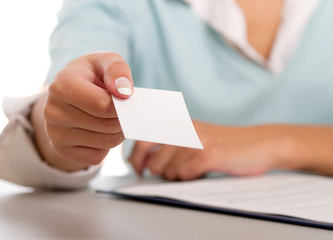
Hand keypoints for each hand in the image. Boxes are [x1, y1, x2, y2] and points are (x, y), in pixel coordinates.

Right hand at [32, 52, 132, 170]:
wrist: (69, 93)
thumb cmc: (92, 76)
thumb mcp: (106, 62)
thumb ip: (117, 70)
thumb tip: (124, 92)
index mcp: (62, 84)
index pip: (103, 105)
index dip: (121, 104)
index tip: (122, 98)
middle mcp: (52, 110)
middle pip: (107, 125)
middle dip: (121, 119)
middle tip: (120, 110)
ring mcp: (54, 133)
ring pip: (106, 142)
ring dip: (117, 133)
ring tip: (111, 119)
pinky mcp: (60, 150)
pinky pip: (97, 157)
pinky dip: (105, 146)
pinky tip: (99, 131)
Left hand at [128, 121, 305, 179]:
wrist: (260, 143)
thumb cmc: (223, 143)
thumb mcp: (193, 134)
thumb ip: (169, 141)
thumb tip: (141, 161)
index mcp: (177, 121)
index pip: (142, 138)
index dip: (136, 157)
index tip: (137, 167)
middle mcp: (183, 128)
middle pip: (152, 163)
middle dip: (159, 172)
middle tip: (170, 173)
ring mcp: (196, 140)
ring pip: (168, 172)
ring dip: (179, 176)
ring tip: (193, 169)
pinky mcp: (209, 154)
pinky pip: (186, 175)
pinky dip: (192, 178)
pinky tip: (203, 171)